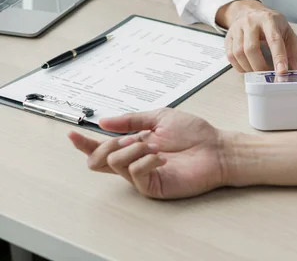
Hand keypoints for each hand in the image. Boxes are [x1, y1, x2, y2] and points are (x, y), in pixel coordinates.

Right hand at [68, 109, 231, 198]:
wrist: (216, 148)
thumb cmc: (195, 133)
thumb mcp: (160, 118)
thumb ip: (131, 120)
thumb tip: (104, 121)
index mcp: (135, 145)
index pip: (103, 147)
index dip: (84, 143)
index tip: (72, 134)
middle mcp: (135, 161)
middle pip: (98, 161)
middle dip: (105, 145)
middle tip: (127, 139)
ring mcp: (143, 175)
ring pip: (114, 165)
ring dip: (131, 150)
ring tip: (153, 146)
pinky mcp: (153, 186)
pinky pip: (135, 174)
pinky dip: (146, 161)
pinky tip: (162, 157)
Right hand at [216, 0, 296, 73]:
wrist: (250, 10)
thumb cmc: (271, 24)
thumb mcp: (287, 32)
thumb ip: (295, 51)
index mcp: (269, 20)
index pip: (274, 40)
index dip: (278, 57)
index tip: (281, 72)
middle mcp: (251, 22)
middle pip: (252, 49)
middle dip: (260, 67)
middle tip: (268, 75)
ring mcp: (237, 28)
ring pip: (238, 53)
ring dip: (249, 68)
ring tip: (258, 72)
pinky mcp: (228, 36)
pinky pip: (230, 56)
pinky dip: (239, 67)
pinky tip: (248, 68)